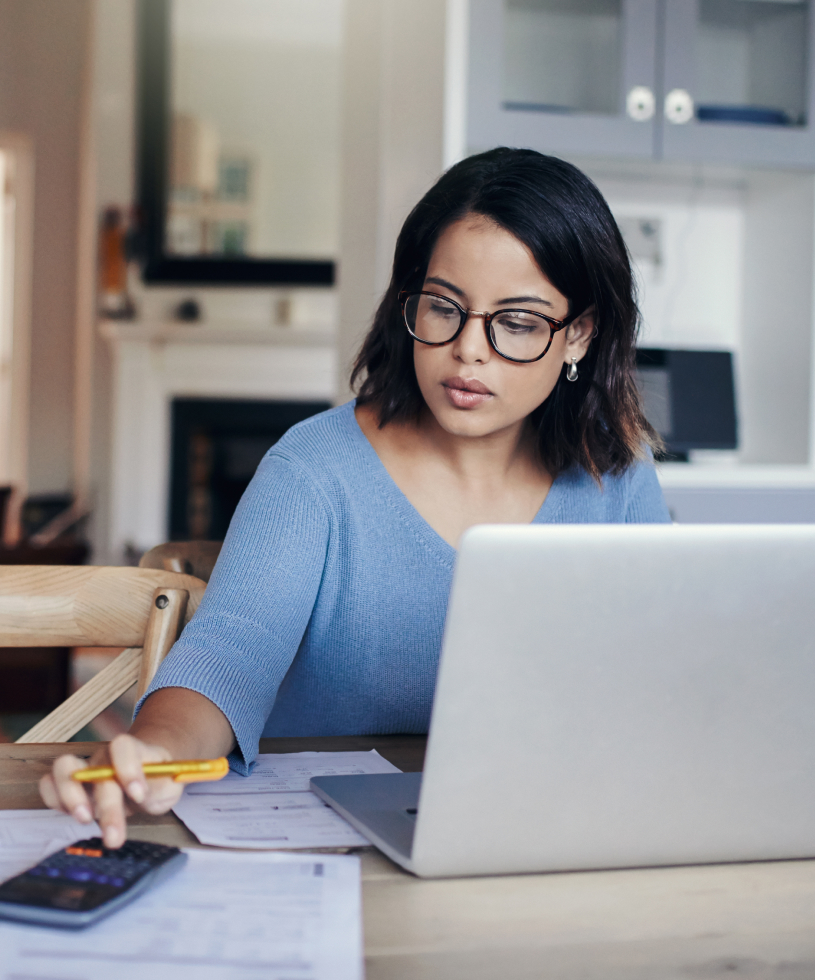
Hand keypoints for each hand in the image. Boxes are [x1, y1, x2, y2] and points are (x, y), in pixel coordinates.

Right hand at [39, 733, 183, 848]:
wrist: (147, 777)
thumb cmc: (158, 781)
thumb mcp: (170, 785)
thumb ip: (162, 787)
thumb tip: (145, 795)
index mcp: (133, 751)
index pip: (123, 746)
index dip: (128, 768)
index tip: (139, 794)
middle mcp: (105, 757)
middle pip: (97, 770)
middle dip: (106, 805)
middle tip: (114, 835)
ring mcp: (85, 769)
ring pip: (64, 768)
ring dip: (70, 796)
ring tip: (84, 819)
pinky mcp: (69, 786)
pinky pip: (49, 784)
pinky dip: (53, 799)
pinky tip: (71, 816)